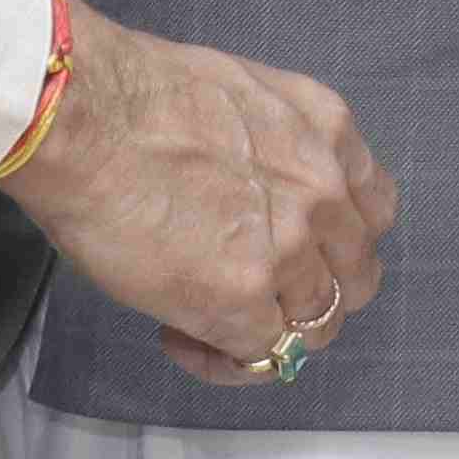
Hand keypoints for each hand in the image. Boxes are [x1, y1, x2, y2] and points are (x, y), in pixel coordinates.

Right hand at [0, 0, 402, 384]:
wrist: (85, 120)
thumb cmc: (133, 97)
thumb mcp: (243, 97)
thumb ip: (273, 146)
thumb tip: (249, 184)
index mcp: (328, 130)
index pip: (372, 211)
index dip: (334, 242)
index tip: (287, 248)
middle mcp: (324, 190)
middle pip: (356, 276)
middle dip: (308, 293)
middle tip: (253, 293)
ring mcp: (288, 250)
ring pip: (316, 325)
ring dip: (266, 330)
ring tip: (201, 319)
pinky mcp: (240, 302)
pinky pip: (261, 358)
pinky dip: (223, 360)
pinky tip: (176, 335)